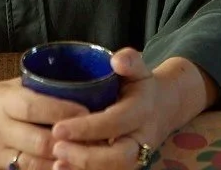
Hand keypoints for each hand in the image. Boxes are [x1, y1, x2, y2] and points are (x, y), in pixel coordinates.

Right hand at [0, 78, 89, 169]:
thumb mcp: (3, 88)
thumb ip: (32, 89)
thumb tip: (71, 84)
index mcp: (4, 101)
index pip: (36, 106)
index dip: (64, 110)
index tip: (90, 111)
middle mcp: (0, 128)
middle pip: (41, 141)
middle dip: (71, 144)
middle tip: (99, 141)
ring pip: (35, 165)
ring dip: (63, 164)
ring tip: (88, 159)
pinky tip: (62, 169)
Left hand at [49, 48, 168, 169]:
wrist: (164, 107)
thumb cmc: (142, 84)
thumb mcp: (139, 68)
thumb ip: (130, 60)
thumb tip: (117, 61)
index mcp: (141, 112)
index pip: (114, 123)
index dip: (87, 128)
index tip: (58, 128)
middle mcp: (141, 139)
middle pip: (118, 158)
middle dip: (86, 157)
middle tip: (56, 148)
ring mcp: (136, 156)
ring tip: (57, 164)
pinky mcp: (128, 165)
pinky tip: (65, 169)